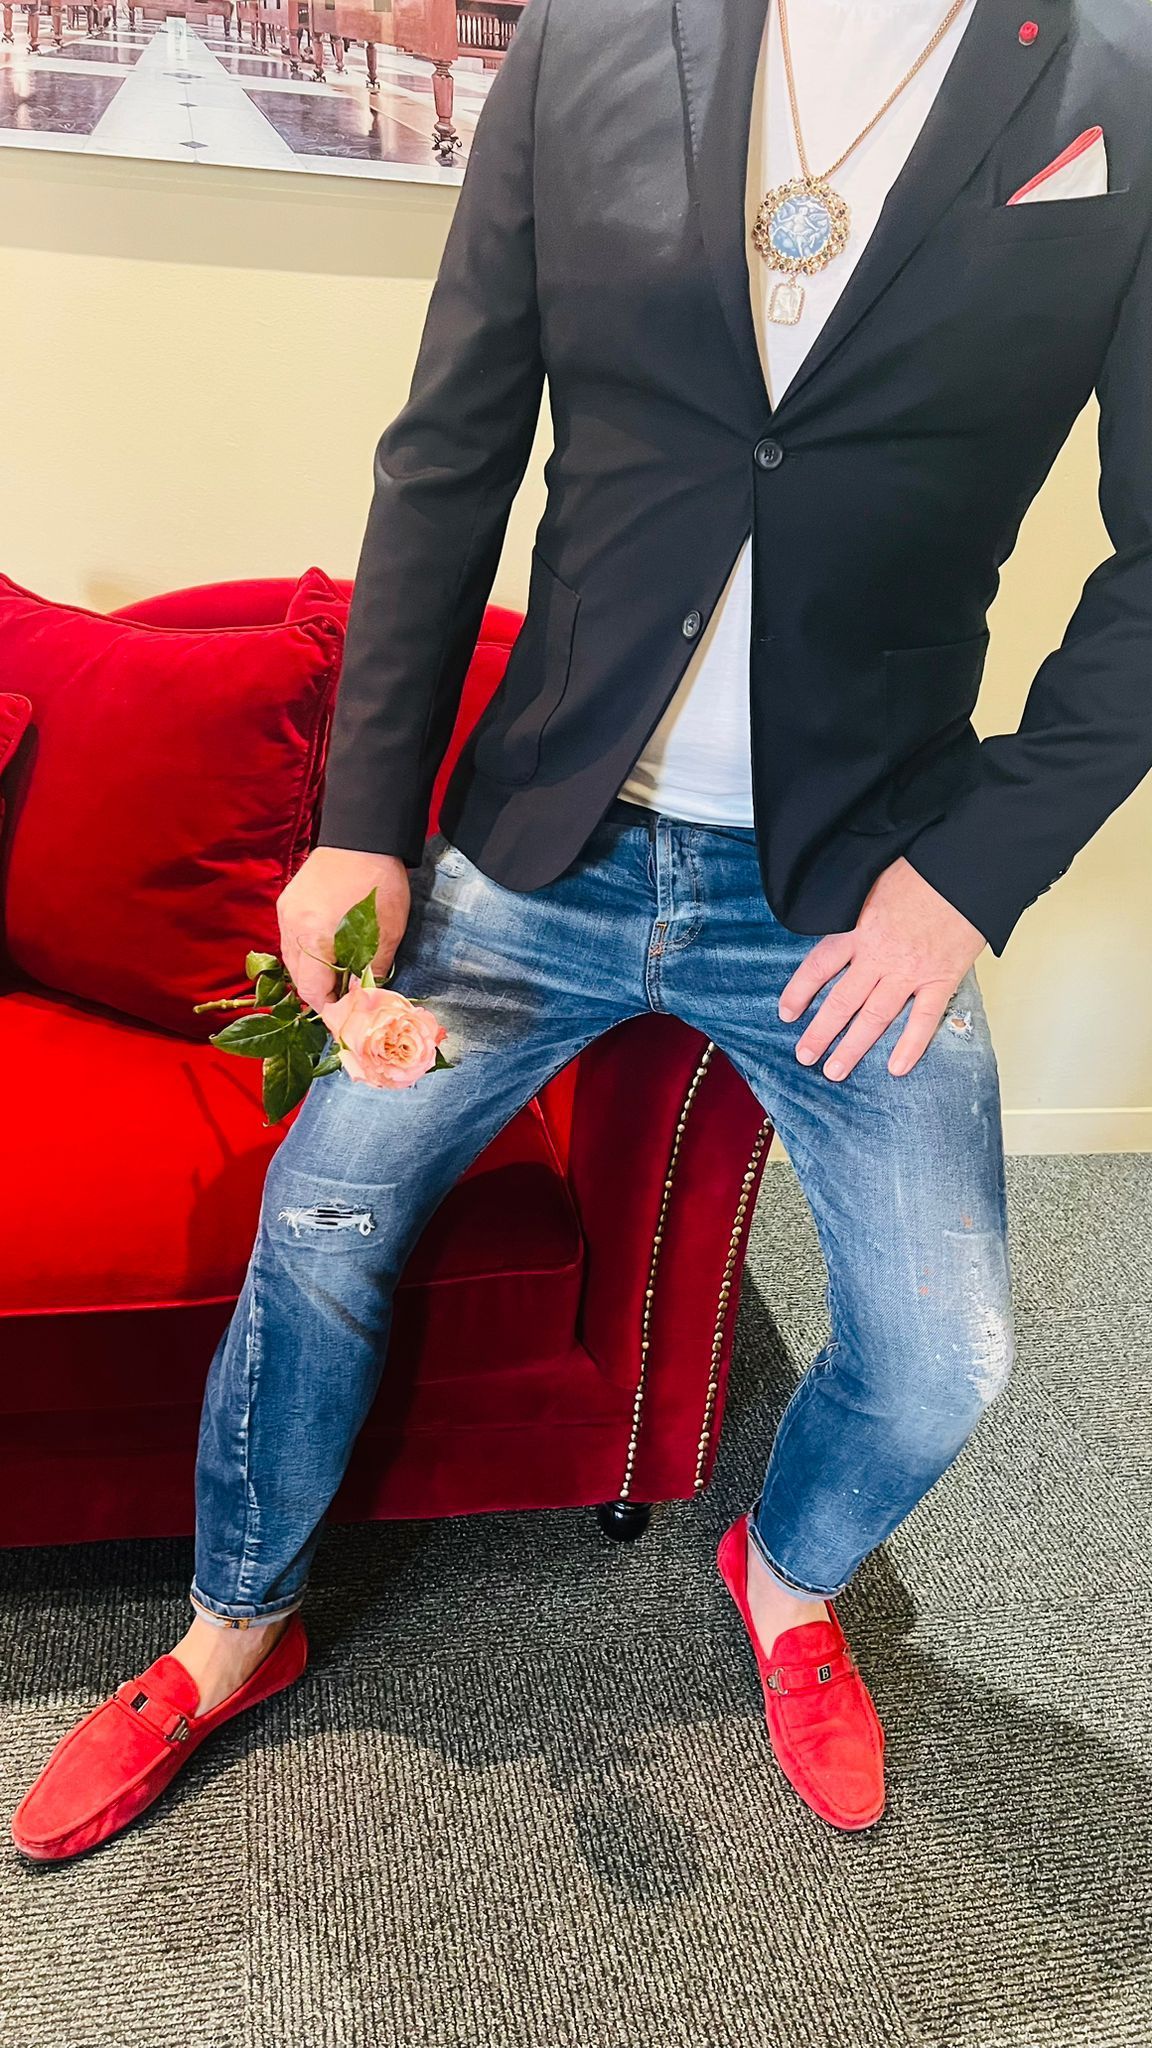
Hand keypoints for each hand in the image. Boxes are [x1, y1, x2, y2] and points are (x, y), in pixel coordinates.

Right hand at [277, 847, 410, 1012]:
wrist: (363, 835)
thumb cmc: (379, 885)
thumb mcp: (387, 933)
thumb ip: (372, 970)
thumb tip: (364, 998)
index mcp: (314, 938)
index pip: (312, 991)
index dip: (329, 1009)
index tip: (346, 1017)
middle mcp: (291, 928)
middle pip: (298, 978)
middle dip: (320, 993)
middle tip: (343, 1000)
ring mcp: (285, 914)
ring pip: (292, 958)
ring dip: (312, 972)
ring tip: (337, 977)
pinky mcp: (287, 902)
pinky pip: (291, 938)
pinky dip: (307, 951)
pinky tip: (326, 951)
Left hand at [778, 856, 985, 1081]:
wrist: (966, 865)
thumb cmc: (923, 865)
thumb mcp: (872, 879)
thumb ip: (853, 908)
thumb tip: (833, 921)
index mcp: (858, 926)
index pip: (819, 966)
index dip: (799, 992)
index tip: (786, 1012)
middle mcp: (879, 954)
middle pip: (842, 1001)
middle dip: (820, 1032)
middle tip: (804, 1055)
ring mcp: (911, 970)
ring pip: (874, 1016)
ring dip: (852, 1047)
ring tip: (834, 1071)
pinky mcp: (942, 977)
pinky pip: (923, 1019)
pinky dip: (910, 1046)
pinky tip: (896, 1068)